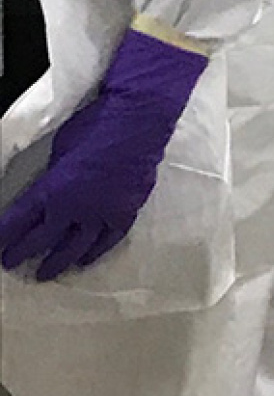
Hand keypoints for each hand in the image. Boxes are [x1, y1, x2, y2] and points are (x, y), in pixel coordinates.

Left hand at [0, 27, 206, 281]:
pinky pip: (108, 240)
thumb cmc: (95, 125)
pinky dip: (95, 252)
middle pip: (45, 239)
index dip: (7, 236)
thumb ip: (53, 177)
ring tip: (45, 273)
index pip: (21, 219)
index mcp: (53, 189)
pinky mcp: (127, 212)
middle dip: (24, 253)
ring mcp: (103, 213)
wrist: (138, 121)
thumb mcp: (59, 149)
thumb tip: (50, 188)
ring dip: (58, 262)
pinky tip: (85, 260)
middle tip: (12, 264)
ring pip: (76, 247)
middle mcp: (75, 208)